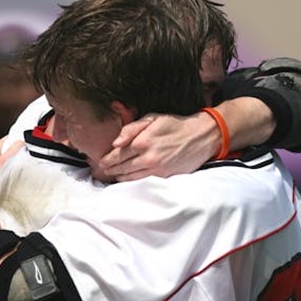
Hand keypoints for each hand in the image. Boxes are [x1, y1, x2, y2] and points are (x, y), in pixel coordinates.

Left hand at [98, 112, 218, 180]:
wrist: (200, 137)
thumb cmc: (175, 125)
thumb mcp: (153, 118)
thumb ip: (131, 128)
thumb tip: (115, 142)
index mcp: (142, 141)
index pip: (117, 154)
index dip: (106, 159)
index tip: (100, 161)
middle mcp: (147, 157)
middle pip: (121, 167)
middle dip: (109, 169)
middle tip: (101, 170)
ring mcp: (156, 169)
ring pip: (129, 177)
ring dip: (118, 177)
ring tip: (111, 175)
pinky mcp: (163, 176)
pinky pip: (141, 181)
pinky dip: (131, 181)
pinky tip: (126, 179)